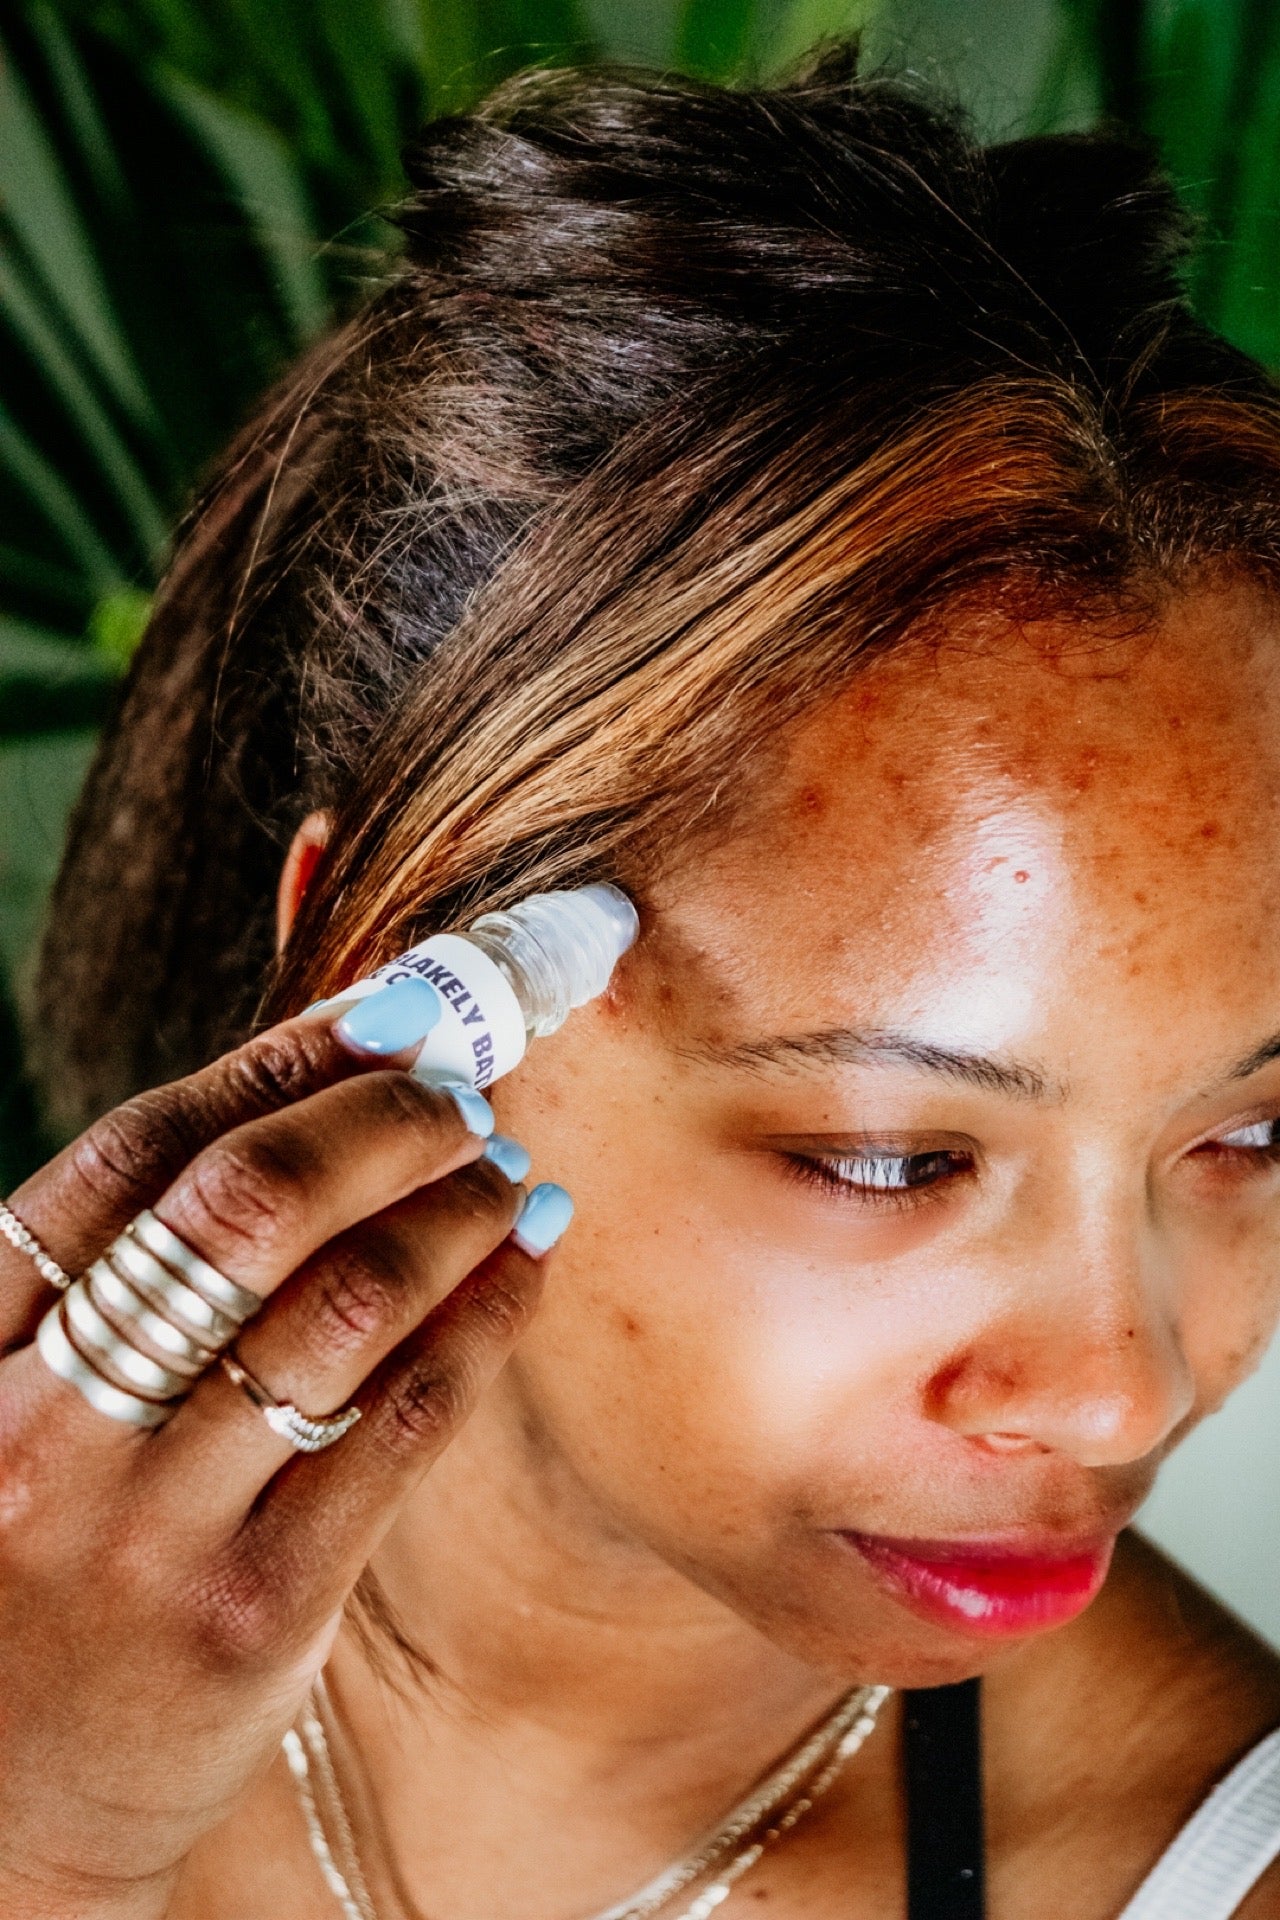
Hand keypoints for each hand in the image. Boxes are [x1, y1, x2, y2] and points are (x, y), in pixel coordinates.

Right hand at [0, 989, 556, 1916]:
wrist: (10, 1812)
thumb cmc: (34, 1565)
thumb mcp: (22, 1405)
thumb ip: (130, 1274)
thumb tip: (323, 1095)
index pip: (130, 1155)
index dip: (272, 1063)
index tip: (383, 1015)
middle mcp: (42, 1427)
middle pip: (239, 1206)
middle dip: (379, 1118)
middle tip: (465, 1086)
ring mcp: (147, 1529)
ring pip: (343, 1303)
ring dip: (454, 1205)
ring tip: (508, 1166)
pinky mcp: (253, 1615)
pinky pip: (402, 1425)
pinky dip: (484, 1318)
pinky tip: (527, 1261)